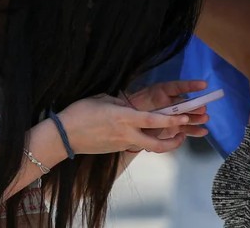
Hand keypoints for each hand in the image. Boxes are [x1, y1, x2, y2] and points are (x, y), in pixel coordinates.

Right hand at [58, 95, 190, 154]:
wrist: (64, 136)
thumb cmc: (80, 112)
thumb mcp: (103, 99)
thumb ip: (121, 103)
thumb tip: (130, 107)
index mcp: (124, 118)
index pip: (154, 120)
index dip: (171, 120)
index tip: (185, 117)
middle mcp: (126, 134)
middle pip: (157, 144)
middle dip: (174, 141)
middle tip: (183, 133)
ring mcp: (122, 144)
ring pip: (148, 146)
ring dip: (162, 142)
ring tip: (170, 134)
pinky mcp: (117, 150)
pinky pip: (135, 145)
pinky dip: (144, 140)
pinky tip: (146, 132)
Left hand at [125, 80, 209, 138]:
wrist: (127, 122)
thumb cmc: (134, 108)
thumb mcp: (142, 103)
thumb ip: (153, 105)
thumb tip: (162, 105)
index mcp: (162, 92)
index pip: (178, 87)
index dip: (191, 85)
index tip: (203, 85)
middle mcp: (170, 102)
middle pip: (185, 104)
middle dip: (194, 106)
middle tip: (202, 109)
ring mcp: (173, 115)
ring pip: (187, 116)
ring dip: (196, 118)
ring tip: (204, 119)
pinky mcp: (173, 126)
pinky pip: (185, 128)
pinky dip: (194, 130)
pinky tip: (203, 131)